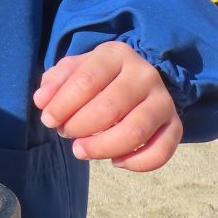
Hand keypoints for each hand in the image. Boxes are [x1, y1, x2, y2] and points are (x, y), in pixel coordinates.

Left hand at [33, 41, 182, 171]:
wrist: (135, 78)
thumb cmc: (97, 75)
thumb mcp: (74, 69)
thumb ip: (55, 82)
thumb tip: (42, 101)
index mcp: (115, 54)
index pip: (86, 81)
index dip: (63, 104)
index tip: (47, 119)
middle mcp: (144, 74)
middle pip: (109, 108)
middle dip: (79, 126)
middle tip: (64, 133)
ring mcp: (163, 100)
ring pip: (135, 132)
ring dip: (102, 148)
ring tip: (80, 151)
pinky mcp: (175, 124)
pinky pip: (161, 151)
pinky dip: (136, 163)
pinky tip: (115, 162)